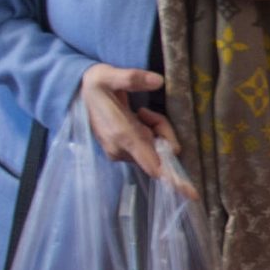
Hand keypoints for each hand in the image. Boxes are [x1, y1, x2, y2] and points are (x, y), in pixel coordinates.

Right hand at [78, 63, 177, 178]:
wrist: (77, 94)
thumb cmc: (95, 85)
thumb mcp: (108, 75)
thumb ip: (131, 78)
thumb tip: (157, 81)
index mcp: (122, 136)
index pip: (153, 165)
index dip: (173, 179)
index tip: (192, 194)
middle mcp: (122, 150)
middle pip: (162, 153)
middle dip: (164, 132)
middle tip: (147, 112)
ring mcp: (121, 153)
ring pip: (157, 149)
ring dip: (157, 130)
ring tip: (140, 112)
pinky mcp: (122, 152)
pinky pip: (149, 147)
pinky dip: (151, 132)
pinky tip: (138, 118)